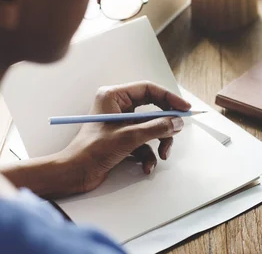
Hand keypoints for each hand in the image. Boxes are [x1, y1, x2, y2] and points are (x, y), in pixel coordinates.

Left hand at [60, 81, 190, 192]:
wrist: (74, 175)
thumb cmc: (91, 151)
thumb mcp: (129, 137)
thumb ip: (157, 127)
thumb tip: (177, 122)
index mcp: (114, 97)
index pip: (149, 89)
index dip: (169, 98)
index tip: (184, 108)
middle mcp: (118, 106)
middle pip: (153, 109)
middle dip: (165, 125)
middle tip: (177, 131)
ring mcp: (121, 123)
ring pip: (152, 127)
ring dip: (159, 142)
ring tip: (162, 155)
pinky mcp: (123, 138)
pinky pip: (145, 141)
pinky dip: (149, 154)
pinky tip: (147, 166)